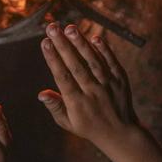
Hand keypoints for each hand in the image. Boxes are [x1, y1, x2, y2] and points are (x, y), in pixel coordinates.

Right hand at [38, 25, 139, 152]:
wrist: (121, 134)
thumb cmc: (89, 126)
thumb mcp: (68, 122)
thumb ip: (55, 107)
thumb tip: (41, 94)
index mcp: (77, 103)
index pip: (62, 77)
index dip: (53, 59)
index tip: (44, 42)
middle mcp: (93, 92)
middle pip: (76, 65)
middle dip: (63, 45)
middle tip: (52, 27)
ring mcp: (108, 85)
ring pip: (93, 61)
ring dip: (81, 43)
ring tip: (70, 28)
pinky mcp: (121, 80)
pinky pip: (112, 62)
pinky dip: (104, 50)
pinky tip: (95, 36)